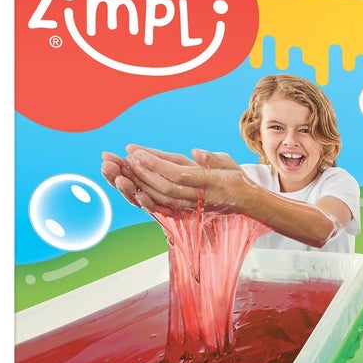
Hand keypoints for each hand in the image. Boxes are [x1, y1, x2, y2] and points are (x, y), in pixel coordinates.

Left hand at [101, 144, 246, 216]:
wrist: (245, 203)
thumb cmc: (236, 179)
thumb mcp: (230, 164)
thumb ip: (214, 159)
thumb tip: (197, 153)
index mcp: (208, 184)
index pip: (177, 174)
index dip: (155, 164)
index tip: (136, 153)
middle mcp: (197, 198)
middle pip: (163, 187)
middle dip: (139, 173)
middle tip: (120, 158)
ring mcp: (189, 206)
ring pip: (158, 197)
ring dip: (136, 184)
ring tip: (117, 168)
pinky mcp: (183, 210)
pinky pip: (160, 205)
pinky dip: (142, 195)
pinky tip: (127, 183)